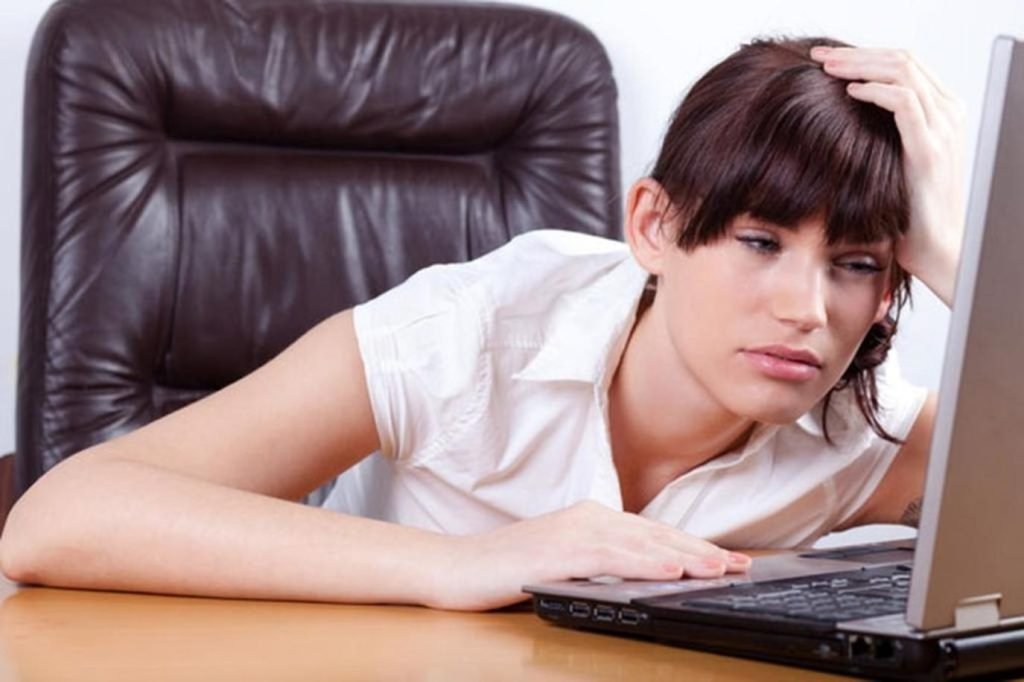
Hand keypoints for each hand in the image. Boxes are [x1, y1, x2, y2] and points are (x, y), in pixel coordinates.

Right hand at [425, 500, 751, 610]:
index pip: (653, 535)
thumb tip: (642, 577)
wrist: (452, 567)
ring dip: (684, 556)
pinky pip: (610, 557)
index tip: (728, 561)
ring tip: (719, 569)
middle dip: (701, 551)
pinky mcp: (556, 552)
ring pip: (640, 543)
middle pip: (655, 535)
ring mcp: (572, 532)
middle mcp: (587, 518)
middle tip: (740, 565)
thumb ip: (600, 565)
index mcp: (591, 520)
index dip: (694, 547)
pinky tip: (670, 570)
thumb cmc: (504, 569)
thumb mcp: (563, 565)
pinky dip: (644, 562)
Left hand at [810, 46, 966, 306]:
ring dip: (860, 65)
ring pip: (902, 71)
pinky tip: (850, 91)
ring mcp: (942, 128)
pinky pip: (904, 102)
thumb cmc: (909, 213)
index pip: (905, 65)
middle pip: (902, 60)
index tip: (828, 59)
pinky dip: (875, 90)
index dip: (865, 55)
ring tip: (828, 67)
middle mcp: (947, 113)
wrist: (937, 248)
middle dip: (857, 53)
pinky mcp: (930, 148)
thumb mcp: (893, 165)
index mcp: (941, 113)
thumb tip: (841, 121)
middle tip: (820, 55)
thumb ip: (881, 138)